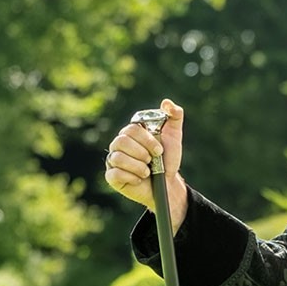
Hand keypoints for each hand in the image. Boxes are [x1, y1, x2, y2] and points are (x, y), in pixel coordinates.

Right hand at [105, 98, 187, 228]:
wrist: (168, 183)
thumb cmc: (168, 158)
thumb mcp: (174, 136)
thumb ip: (174, 117)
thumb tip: (167, 103)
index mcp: (131, 133)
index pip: (131, 129)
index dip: (146, 140)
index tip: (159, 150)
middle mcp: (119, 145)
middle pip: (121, 141)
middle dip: (142, 153)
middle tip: (152, 159)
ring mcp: (113, 160)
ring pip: (117, 158)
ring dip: (138, 166)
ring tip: (148, 171)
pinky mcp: (112, 177)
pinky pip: (115, 174)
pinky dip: (131, 177)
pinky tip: (139, 179)